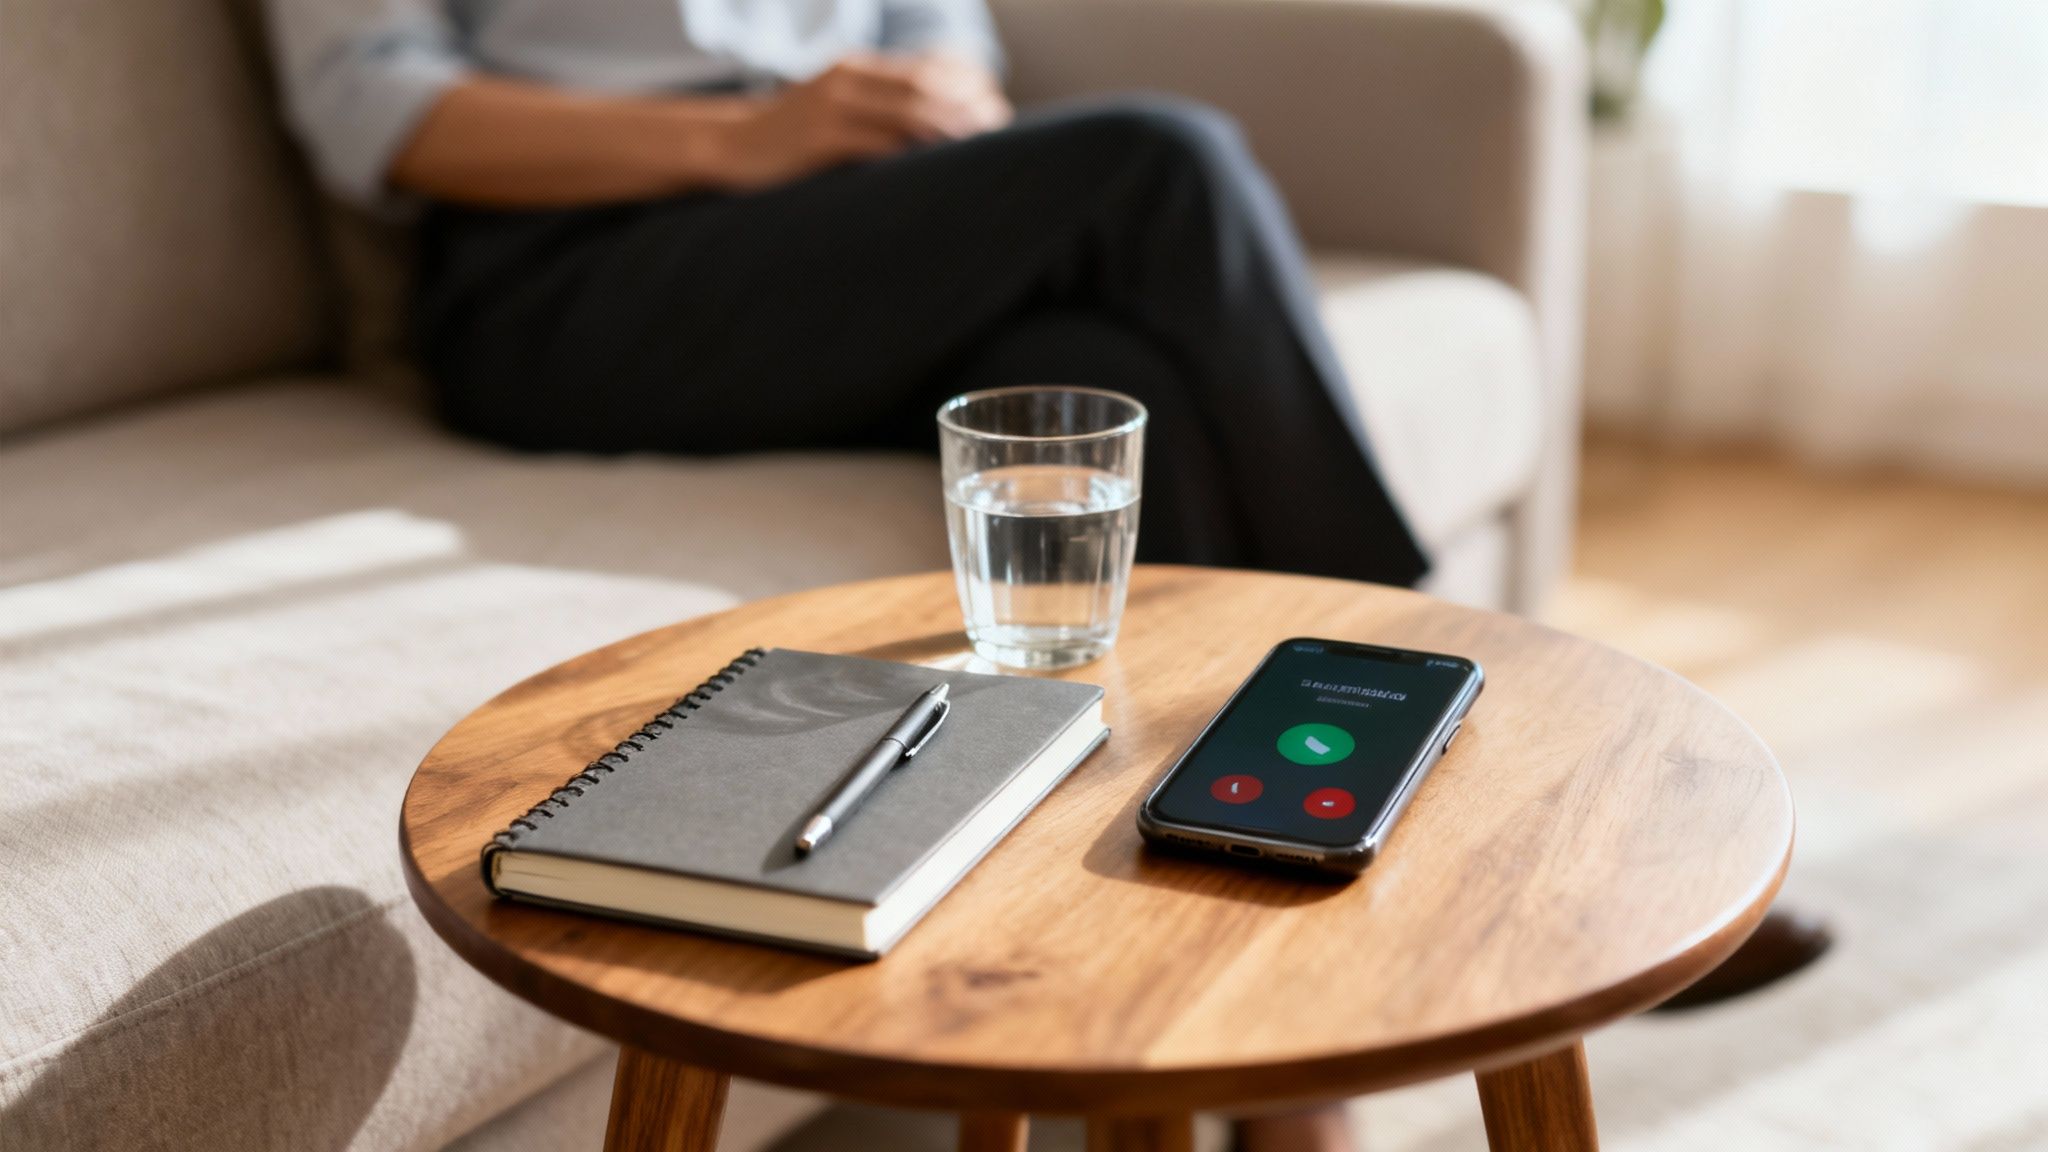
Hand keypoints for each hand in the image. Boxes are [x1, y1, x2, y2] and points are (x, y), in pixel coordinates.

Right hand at [712, 53, 1012, 190]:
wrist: (730, 147)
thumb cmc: (793, 139)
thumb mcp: (838, 110)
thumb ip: (881, 111)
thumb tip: (939, 130)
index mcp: (857, 68)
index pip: (927, 67)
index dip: (968, 86)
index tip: (998, 112)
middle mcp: (848, 78)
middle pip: (926, 85)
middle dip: (969, 108)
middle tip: (1000, 132)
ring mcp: (832, 106)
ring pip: (908, 110)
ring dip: (950, 129)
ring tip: (979, 149)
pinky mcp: (820, 139)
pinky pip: (876, 143)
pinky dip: (910, 153)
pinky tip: (934, 168)